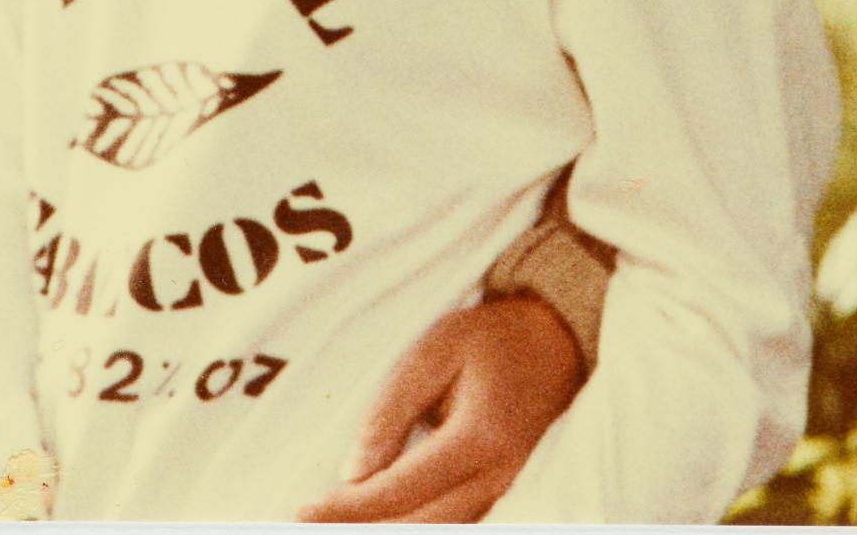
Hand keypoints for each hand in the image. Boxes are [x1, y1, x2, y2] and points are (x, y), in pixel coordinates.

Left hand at [297, 293, 584, 523]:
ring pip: (439, 533)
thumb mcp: (435, 350)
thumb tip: (353, 472)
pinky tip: (379, 521)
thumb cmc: (490, 340)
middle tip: (304, 526)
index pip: (400, 489)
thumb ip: (393, 410)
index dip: (348, 508)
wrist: (554, 343)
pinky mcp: (501, 496)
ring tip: (334, 527)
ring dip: (385, 532)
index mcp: (478, 439)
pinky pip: (453, 524)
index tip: (301, 514)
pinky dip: (413, 527)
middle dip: (359, 530)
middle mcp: (497, 480)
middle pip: (418, 526)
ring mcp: (504, 494)